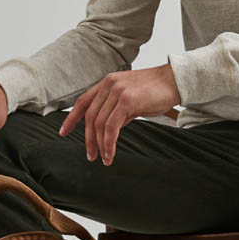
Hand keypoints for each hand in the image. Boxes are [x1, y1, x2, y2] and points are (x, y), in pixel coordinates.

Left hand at [58, 64, 179, 164]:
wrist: (175, 81)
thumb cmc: (157, 92)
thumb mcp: (131, 98)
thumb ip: (117, 110)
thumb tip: (110, 129)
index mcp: (107, 82)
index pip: (83, 101)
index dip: (71, 118)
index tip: (63, 132)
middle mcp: (109, 84)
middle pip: (90, 116)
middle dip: (88, 139)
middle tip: (90, 155)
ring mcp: (117, 91)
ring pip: (100, 123)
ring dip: (100, 145)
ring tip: (104, 158)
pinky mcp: (126, 100)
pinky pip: (112, 126)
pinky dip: (109, 143)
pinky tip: (110, 153)